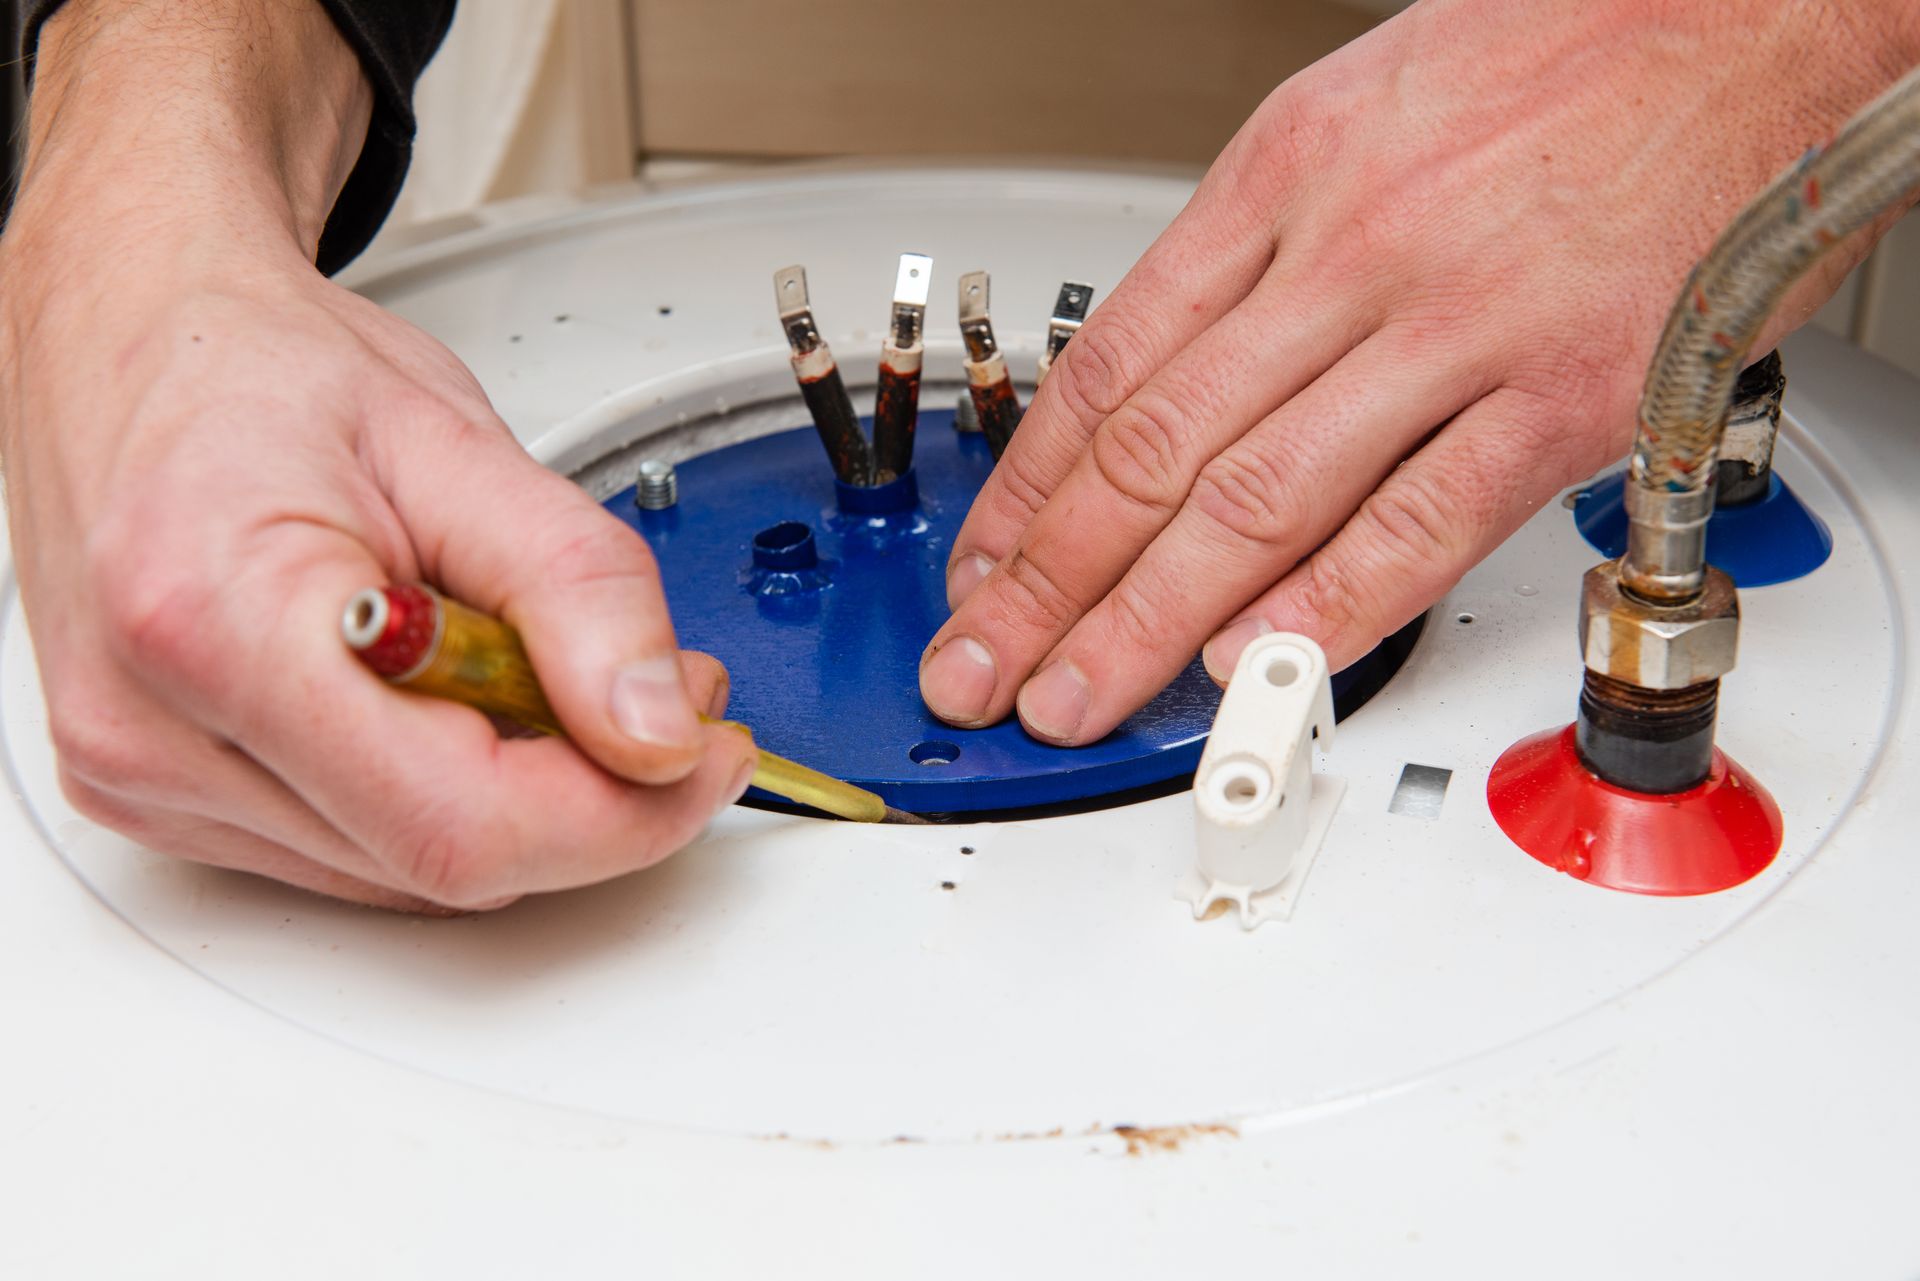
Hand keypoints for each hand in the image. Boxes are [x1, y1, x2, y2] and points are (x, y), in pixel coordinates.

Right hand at [0, 1, 755, 910]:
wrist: (137, 342)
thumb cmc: (264, 374)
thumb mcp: (461, 446)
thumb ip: (578, 590)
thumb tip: (656, 729)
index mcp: (214, 620)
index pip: (462, 825)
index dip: (619, 812)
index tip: (705, 751)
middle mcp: (153, 728)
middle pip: (444, 863)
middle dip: (591, 795)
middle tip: (663, 696)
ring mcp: (144, 777)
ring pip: (410, 872)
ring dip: (523, 795)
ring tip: (548, 668)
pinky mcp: (159, 797)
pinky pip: (357, 852)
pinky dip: (444, 791)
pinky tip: (459, 702)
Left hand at [921, 0, 1919, 743]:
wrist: (1758, 18)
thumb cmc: (1572, 56)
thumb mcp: (1364, 112)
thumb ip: (1266, 250)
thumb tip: (1172, 380)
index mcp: (1287, 174)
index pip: (1110, 363)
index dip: (1026, 488)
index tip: (982, 566)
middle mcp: (1352, 250)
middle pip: (1154, 450)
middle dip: (1047, 580)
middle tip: (981, 664)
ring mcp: (1458, 327)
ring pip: (1258, 501)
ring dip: (1146, 620)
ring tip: (1076, 695)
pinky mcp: (1568, 396)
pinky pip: (1421, 522)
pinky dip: (1328, 605)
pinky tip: (1251, 664)